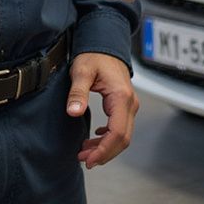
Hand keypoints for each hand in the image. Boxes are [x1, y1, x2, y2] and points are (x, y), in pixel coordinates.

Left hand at [66, 52, 138, 168]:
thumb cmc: (94, 55)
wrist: (105, 44)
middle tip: (84, 159)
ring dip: (105, 147)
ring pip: (122, 135)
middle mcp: (129, 102)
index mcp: (121, 97)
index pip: (117, 133)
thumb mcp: (82, 71)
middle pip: (123, 139)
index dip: (104, 150)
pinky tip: (94, 139)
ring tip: (85, 152)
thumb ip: (78, 92)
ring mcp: (129, 104)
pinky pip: (120, 127)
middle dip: (104, 153)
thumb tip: (74, 112)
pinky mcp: (125, 105)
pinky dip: (108, 138)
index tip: (88, 159)